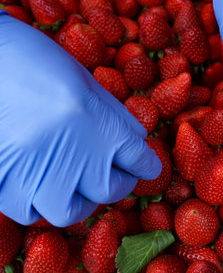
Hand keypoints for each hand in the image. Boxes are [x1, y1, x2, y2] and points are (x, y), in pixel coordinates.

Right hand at [0, 11, 161, 226]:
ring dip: (79, 200)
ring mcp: (33, 172)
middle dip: (117, 183)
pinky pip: (27, 211)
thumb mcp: (84, 80)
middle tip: (111, 174)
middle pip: (109, 190)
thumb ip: (113, 114)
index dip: (146, 165)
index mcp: (97, 123)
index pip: (138, 159)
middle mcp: (70, 154)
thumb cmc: (32, 60)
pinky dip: (39, 203)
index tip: (144, 166)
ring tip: (74, 184)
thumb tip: (136, 139)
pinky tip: (39, 184)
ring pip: (68, 212)